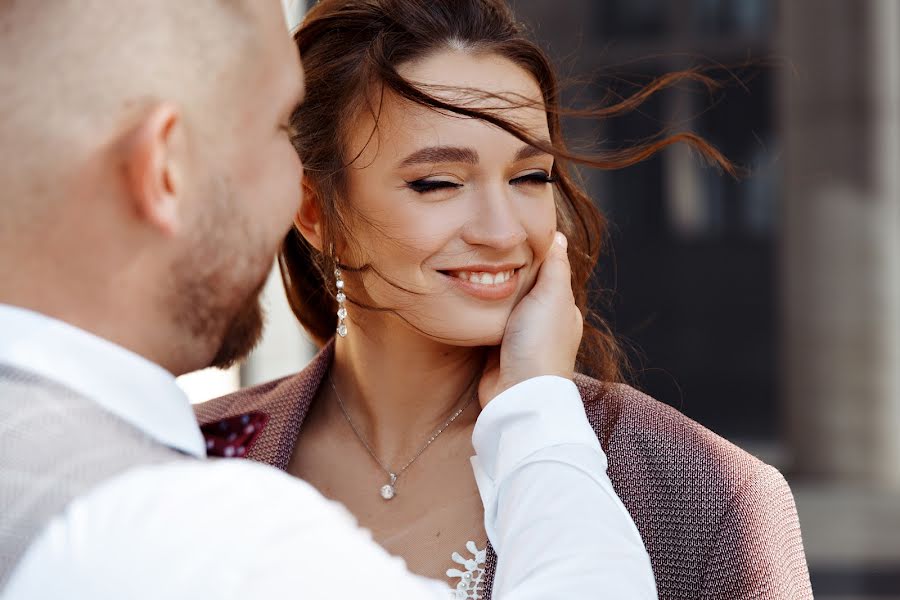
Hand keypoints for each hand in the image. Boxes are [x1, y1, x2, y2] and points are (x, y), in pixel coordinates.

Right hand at [478, 232, 582, 406]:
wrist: (517, 392)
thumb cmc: (540, 344)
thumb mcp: (552, 295)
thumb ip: (555, 266)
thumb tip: (558, 236)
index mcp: (562, 310)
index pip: (549, 274)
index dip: (532, 256)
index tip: (512, 238)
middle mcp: (543, 324)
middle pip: (524, 289)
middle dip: (507, 274)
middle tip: (485, 252)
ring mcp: (520, 338)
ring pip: (504, 306)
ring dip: (491, 294)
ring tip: (471, 270)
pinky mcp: (497, 351)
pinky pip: (488, 324)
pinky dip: (481, 314)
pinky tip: (468, 301)